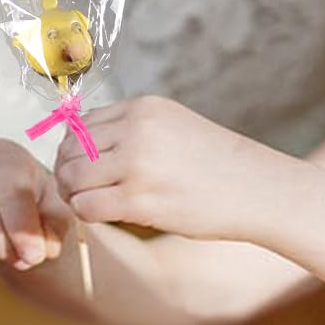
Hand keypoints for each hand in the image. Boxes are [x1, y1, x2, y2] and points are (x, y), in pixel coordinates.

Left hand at [54, 97, 290, 243]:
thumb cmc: (216, 163)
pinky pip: (87, 206)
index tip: (83, 166)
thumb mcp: (173, 126)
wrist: (256, 188)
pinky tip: (104, 215)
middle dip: (68, 171)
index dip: (74, 148)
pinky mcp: (139, 199)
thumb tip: (81, 147)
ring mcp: (137, 164)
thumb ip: (132, 130)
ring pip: (73, 177)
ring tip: (91, 202)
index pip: (82, 123)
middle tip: (79, 189)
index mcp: (144, 108)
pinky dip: (87, 213)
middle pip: (70, 148)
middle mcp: (136, 130)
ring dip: (74, 193)